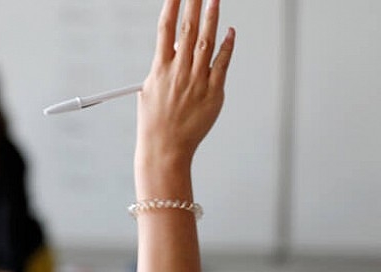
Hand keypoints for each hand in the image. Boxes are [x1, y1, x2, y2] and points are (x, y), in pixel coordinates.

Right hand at [136, 0, 234, 175]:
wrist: (165, 148)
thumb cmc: (155, 122)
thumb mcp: (150, 89)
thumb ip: (164, 67)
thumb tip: (177, 49)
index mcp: (159, 69)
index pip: (165, 30)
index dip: (171, 7)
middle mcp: (178, 72)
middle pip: (187, 31)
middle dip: (193, 5)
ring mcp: (197, 82)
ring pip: (206, 43)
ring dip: (211, 19)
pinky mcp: (213, 94)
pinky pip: (222, 65)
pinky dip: (227, 47)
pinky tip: (231, 32)